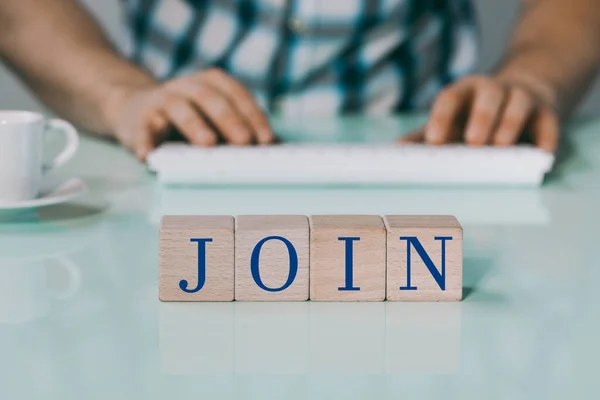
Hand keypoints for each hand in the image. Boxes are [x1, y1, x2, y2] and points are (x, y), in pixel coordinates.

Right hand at [105, 68, 274, 159]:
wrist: (134, 109)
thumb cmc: (188, 119)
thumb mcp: (215, 119)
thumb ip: (242, 129)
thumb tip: (277, 149)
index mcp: (211, 84)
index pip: (236, 94)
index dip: (253, 115)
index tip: (267, 139)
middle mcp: (187, 86)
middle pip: (209, 97)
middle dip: (229, 119)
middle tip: (244, 142)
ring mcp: (161, 100)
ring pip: (178, 106)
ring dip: (194, 124)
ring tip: (207, 144)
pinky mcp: (138, 119)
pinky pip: (141, 129)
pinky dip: (145, 142)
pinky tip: (150, 156)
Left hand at [401, 74, 558, 151]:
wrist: (520, 96)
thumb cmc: (473, 116)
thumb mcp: (449, 121)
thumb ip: (424, 136)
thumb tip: (394, 152)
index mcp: (463, 92)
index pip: (450, 97)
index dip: (441, 117)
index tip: (434, 142)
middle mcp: (492, 90)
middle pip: (488, 95)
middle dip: (481, 116)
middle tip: (472, 142)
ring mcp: (521, 98)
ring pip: (518, 104)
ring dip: (509, 124)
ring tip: (500, 147)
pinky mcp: (546, 112)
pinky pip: (549, 123)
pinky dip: (546, 138)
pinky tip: (541, 153)